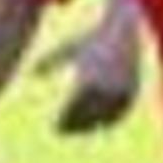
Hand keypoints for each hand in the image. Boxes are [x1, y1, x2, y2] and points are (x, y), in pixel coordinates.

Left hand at [33, 18, 140, 134]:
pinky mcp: (130, 93)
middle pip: (86, 116)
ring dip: (88, 126)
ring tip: (76, 129)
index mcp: (88, 78)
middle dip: (74, 126)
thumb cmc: (91, 39)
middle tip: (63, 131)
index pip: (73, 109)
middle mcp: (105, 86)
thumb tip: (32, 73)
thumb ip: (50, 60)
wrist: (123, 31)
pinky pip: (116, 114)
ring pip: (102, 118)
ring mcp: (120, 90)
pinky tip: (93, 124)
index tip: (54, 127)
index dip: (63, 121)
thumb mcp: (69, 48)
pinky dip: (104, 121)